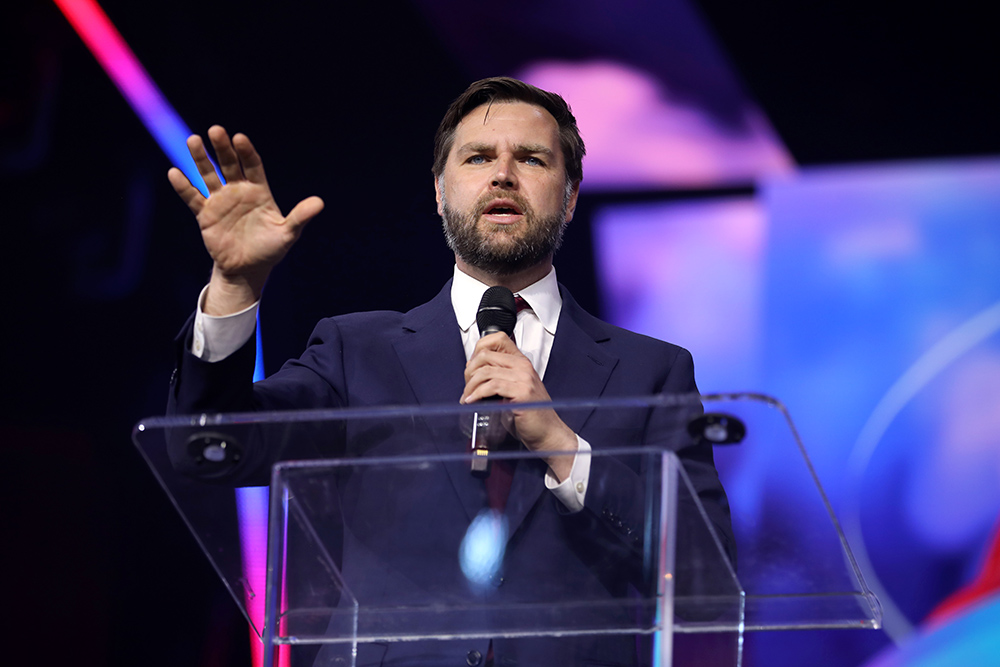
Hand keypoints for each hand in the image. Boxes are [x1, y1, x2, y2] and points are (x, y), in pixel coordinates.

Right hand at [168, 126, 323, 314]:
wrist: (247, 268)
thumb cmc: (270, 249)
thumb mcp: (287, 234)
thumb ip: (300, 217)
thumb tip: (319, 203)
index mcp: (259, 191)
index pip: (253, 165)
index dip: (246, 152)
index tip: (240, 138)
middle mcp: (238, 191)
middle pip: (229, 164)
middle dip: (222, 148)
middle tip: (216, 131)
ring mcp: (220, 200)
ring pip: (209, 175)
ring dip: (201, 159)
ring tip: (193, 140)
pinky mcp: (205, 214)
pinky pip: (193, 197)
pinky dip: (184, 186)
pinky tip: (174, 173)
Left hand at [461, 332, 577, 480]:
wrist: (548, 433)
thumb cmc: (531, 415)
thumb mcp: (512, 390)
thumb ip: (498, 377)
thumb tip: (472, 370)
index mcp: (521, 363)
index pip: (498, 339)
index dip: (479, 348)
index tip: (470, 366)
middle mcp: (523, 367)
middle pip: (486, 355)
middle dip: (469, 371)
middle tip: (466, 386)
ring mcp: (524, 378)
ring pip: (486, 371)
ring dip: (470, 386)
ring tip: (467, 397)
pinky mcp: (522, 393)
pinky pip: (492, 386)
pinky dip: (477, 394)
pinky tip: (472, 402)